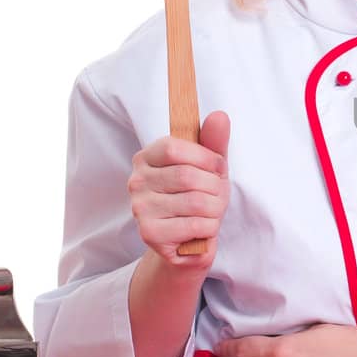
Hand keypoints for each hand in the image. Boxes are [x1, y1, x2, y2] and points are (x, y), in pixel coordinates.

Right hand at [128, 110, 230, 269]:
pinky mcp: (149, 233)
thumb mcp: (210, 166)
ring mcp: (140, 208)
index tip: (217, 168)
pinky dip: (209, 228)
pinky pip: (195, 225)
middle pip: (188, 176)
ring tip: (210, 214)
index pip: (174, 147)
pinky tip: (202, 230)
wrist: (191, 241)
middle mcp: (136, 181)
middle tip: (217, 197)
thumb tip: (219, 115)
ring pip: (195, 202)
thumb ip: (214, 142)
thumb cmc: (200, 198)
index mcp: (147, 157)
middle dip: (215, 188)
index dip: (206, 158)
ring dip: (215, 210)